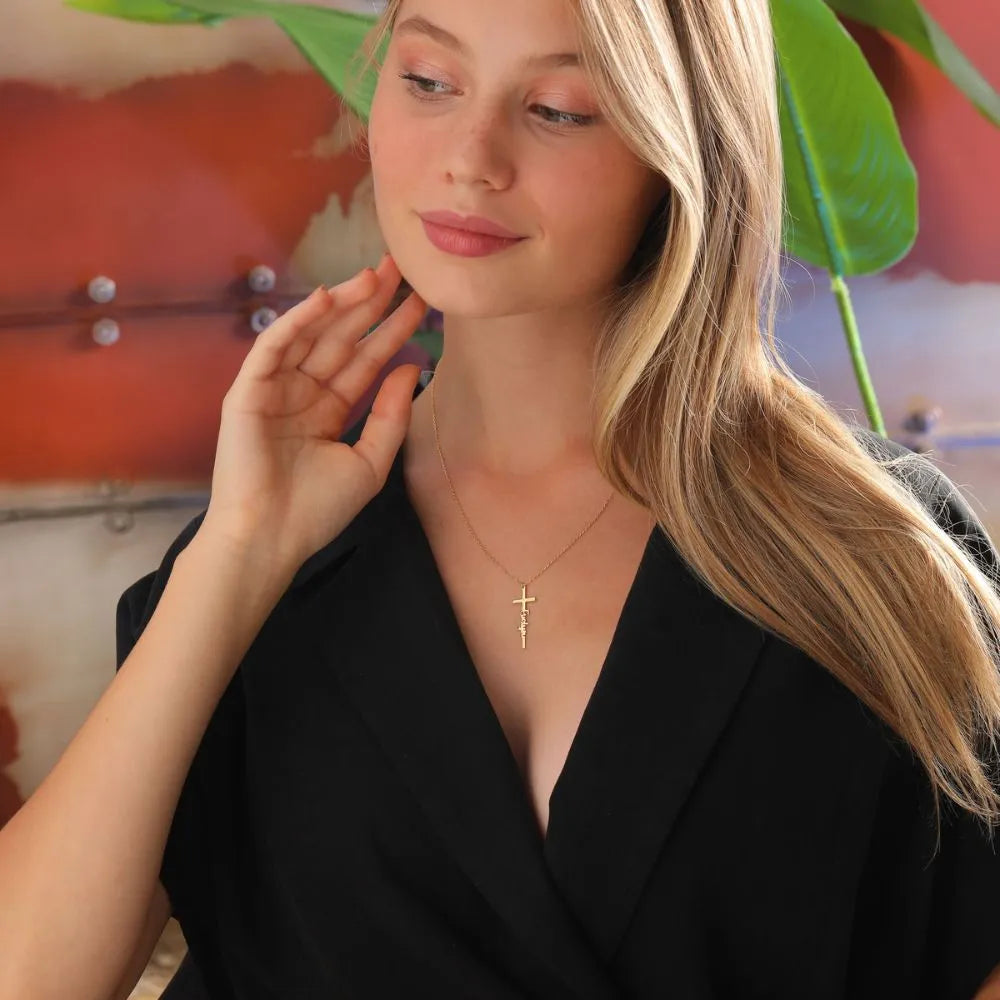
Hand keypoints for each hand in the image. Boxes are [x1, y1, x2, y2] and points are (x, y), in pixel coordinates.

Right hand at [200, 253, 426, 573]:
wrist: (271, 538)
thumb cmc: (318, 510)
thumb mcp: (370, 463)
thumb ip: (391, 416)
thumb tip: (412, 368)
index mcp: (328, 409)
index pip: (365, 360)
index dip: (391, 330)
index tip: (419, 302)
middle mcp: (302, 393)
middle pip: (342, 339)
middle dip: (370, 304)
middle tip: (401, 269)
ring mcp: (274, 389)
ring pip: (312, 335)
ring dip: (342, 303)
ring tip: (375, 276)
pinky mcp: (247, 391)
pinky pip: (274, 346)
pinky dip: (297, 320)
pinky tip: (326, 297)